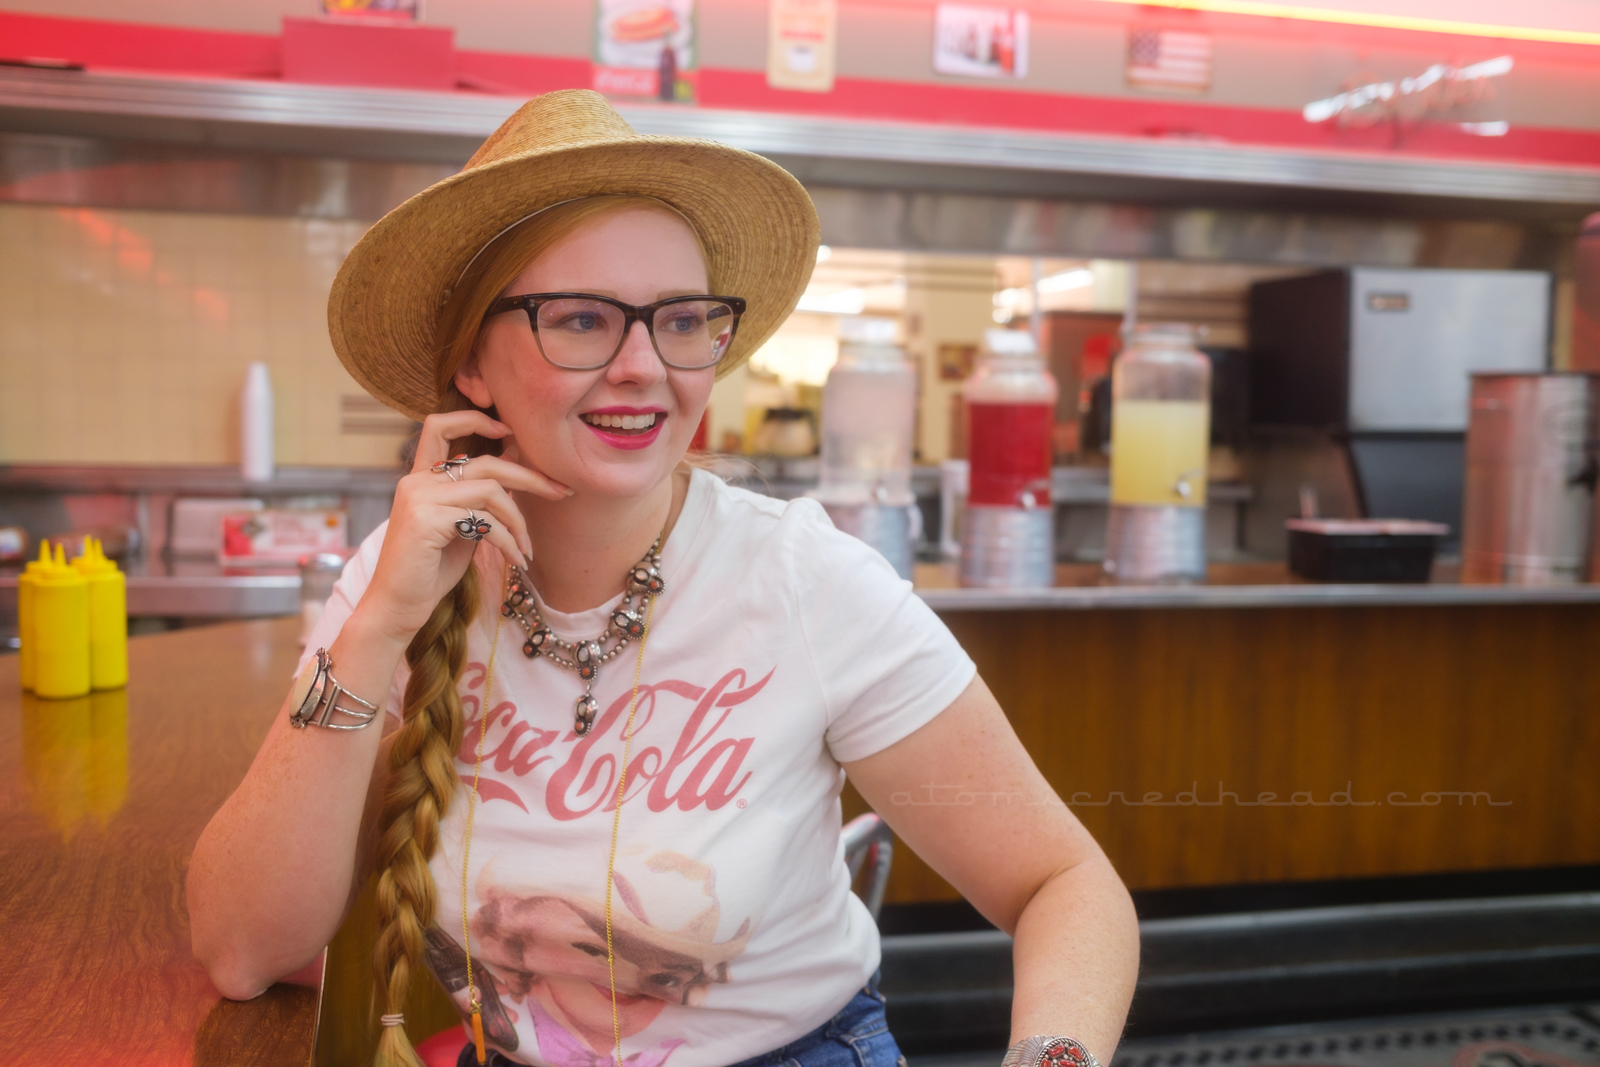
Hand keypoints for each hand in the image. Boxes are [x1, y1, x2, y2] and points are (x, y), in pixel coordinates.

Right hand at [356, 411, 570, 644]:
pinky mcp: (426, 520)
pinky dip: (508, 541)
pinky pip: (484, 521)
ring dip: (519, 521)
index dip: (475, 419)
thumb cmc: (430, 570)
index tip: (509, 432)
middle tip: (561, 491)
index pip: (439, 425)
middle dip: (530, 477)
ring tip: (527, 548)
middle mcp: (416, 481)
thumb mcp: (460, 526)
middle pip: (486, 462)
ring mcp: (419, 498)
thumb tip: (516, 469)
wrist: (397, 608)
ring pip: (491, 491)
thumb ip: (479, 498)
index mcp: (420, 477)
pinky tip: (516, 560)